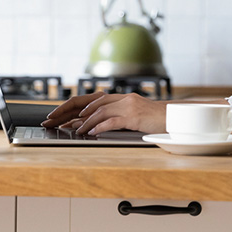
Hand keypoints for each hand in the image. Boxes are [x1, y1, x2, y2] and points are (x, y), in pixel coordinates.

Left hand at [42, 92, 166, 135]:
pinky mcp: (135, 116)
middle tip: (55, 119)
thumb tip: (94, 124)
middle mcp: (123, 98)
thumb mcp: (134, 115)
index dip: (73, 106)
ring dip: (84, 122)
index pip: (91, 99)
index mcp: (121, 98)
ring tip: (74, 130)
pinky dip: (99, 126)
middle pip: (90, 102)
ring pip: (100, 111)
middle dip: (70, 110)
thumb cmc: (156, 120)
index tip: (58, 114)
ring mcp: (129, 106)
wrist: (175, 118)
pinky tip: (91, 133)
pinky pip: (113, 120)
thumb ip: (116, 116)